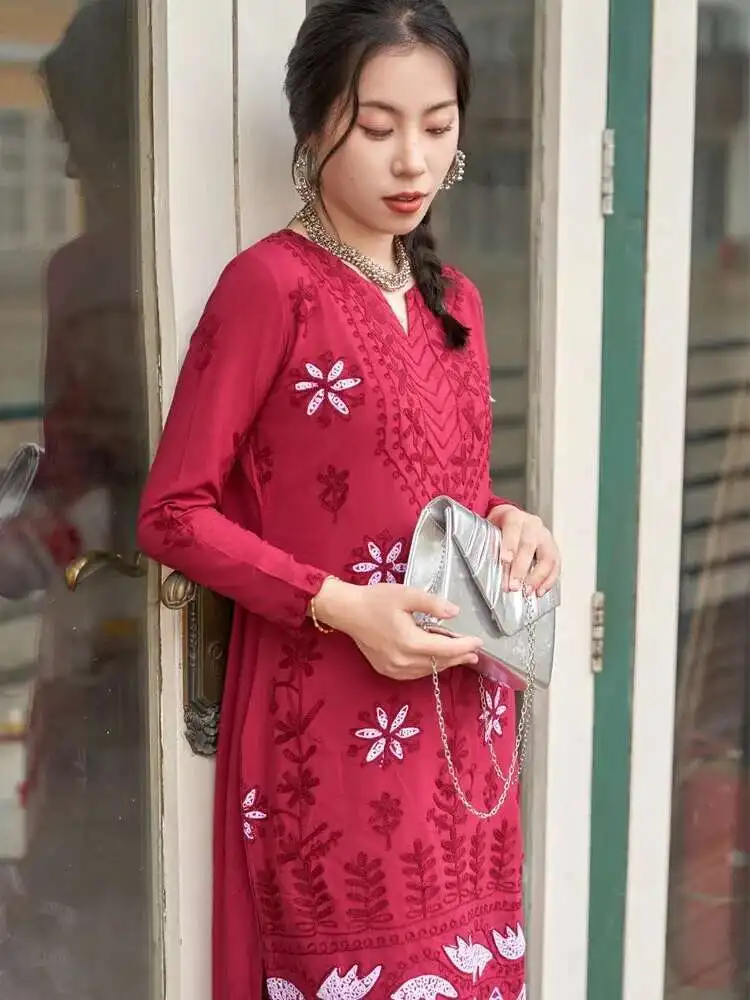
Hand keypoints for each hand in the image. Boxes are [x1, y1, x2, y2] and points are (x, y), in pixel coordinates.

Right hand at [312, 577, 482, 680]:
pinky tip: (433, 658)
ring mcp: (394, 669)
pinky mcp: (386, 670)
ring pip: (427, 670)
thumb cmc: (375, 600)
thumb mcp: (406, 594)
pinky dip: (427, 666)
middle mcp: (403, 661)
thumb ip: (432, 604)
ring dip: (444, 662)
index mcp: (410, 642)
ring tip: (458, 655)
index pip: (446, 649)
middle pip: (439, 662)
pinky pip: (414, 673)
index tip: (479, 642)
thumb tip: (454, 612)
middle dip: (459, 657)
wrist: (347, 611)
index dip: (465, 646)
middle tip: (474, 652)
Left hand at [487, 504, 560, 596]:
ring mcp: (545, 537)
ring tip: (527, 591)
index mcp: (514, 517)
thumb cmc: (499, 527)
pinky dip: (548, 581)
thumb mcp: (490, 529)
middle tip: (513, 586)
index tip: (505, 561)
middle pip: (529, 547)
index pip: (513, 530)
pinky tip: (539, 591)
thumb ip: (491, 545)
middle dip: (521, 569)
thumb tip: (489, 569)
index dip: (510, 545)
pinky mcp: (553, 549)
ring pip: (546, 557)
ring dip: (537, 578)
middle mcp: (533, 526)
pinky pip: (555, 566)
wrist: (512, 519)